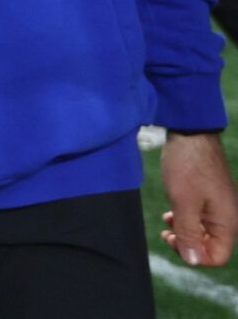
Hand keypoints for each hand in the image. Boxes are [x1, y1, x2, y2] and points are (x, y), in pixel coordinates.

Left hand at [161, 132, 237, 267]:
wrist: (190, 134)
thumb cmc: (188, 167)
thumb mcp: (183, 203)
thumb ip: (188, 232)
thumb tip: (192, 260)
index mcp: (227, 222)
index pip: (217, 257)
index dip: (194, 256)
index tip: (174, 239)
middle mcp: (227, 217)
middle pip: (210, 247)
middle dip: (188, 244)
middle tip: (166, 232)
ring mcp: (219, 207)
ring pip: (203, 233)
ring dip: (184, 231)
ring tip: (167, 222)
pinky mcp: (209, 197)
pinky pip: (200, 219)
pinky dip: (185, 219)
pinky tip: (171, 213)